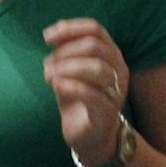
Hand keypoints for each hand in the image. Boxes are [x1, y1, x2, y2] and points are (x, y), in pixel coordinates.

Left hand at [42, 18, 129, 166]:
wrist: (90, 137)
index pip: (95, 29)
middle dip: (66, 51)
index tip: (47, 37)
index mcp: (111, 54)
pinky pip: (92, 95)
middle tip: (47, 63)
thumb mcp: (70, 71)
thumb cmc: (80, 99)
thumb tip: (53, 33)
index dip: (70, 29)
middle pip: (95, 46)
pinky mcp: (108, 112)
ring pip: (97, 68)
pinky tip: (56, 85)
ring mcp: (116, 91)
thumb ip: (65, 52)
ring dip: (67, 68)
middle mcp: (119, 69)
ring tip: (47, 75)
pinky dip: (71, 86)